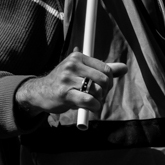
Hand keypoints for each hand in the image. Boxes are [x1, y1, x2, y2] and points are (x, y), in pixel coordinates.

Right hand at [14, 48, 129, 115]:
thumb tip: (124, 68)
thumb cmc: (66, 83)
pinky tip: (91, 108)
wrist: (41, 92)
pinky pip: (89, 100)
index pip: (106, 69)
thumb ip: (103, 70)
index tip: (103, 88)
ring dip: (99, 101)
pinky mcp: (65, 93)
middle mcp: (72, 64)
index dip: (109, 82)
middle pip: (104, 79)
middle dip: (106, 92)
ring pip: (97, 90)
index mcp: (78, 57)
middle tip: (99, 97)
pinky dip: (94, 107)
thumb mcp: (82, 72)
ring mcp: (67, 78)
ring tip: (92, 103)